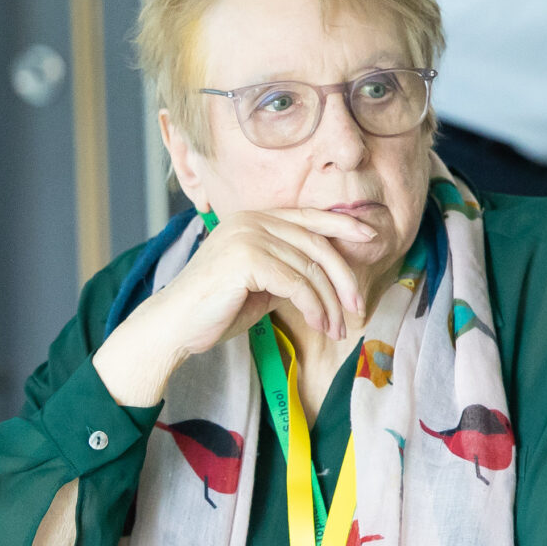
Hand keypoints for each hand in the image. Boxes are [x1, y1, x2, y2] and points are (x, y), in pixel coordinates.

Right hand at [91, 210, 375, 406]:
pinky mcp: (246, 259)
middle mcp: (251, 220)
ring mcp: (247, 236)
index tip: (371, 234)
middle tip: (358, 307)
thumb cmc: (218, 308)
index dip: (342, 223)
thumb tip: (334, 275)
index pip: (308, 217)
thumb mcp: (264, 282)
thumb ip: (292, 269)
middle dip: (344, 278)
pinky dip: (315, 307)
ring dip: (329, 303)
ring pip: (310, 269)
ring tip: (337, 328)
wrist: (175, 326)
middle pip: (317, 245)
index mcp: (254, 218)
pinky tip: (320, 325)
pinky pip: (297, 284)